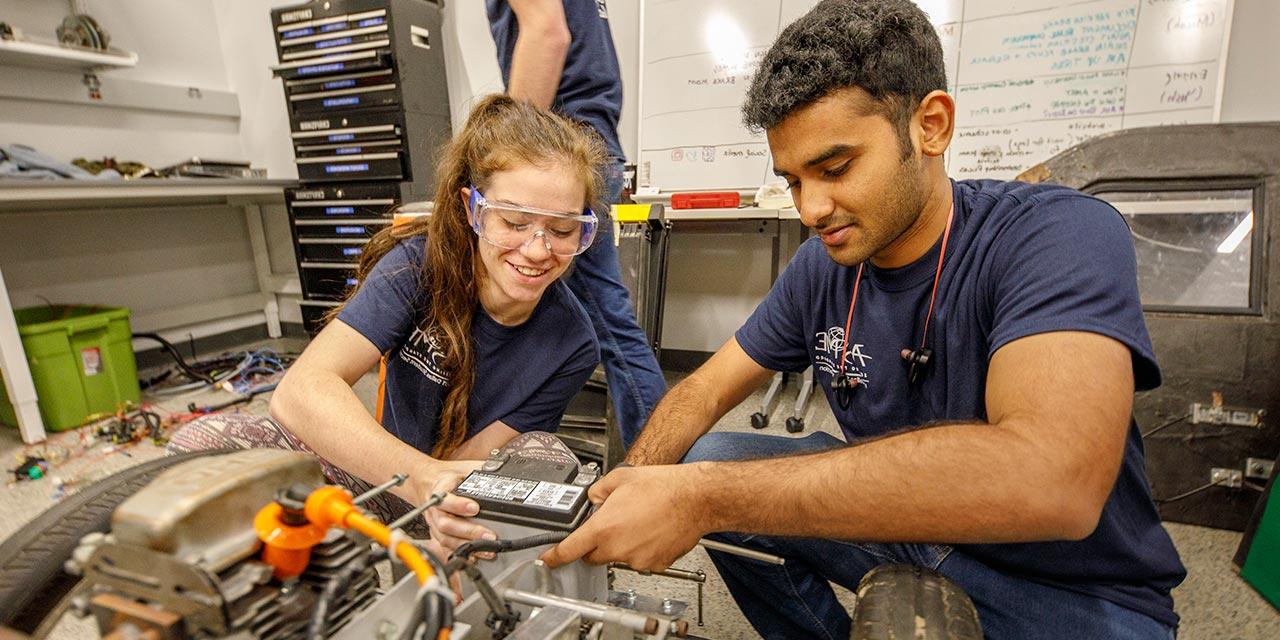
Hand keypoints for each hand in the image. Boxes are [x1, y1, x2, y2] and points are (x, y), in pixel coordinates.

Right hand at [419, 460, 495, 556]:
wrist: (428, 482)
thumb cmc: (449, 477)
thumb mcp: (464, 467)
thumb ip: (480, 470)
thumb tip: (500, 471)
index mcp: (440, 489)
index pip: (445, 499)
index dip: (459, 505)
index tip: (475, 508)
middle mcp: (434, 509)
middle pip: (446, 524)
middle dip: (469, 532)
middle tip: (489, 535)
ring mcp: (434, 523)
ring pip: (446, 539)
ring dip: (467, 546)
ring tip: (487, 550)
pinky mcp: (437, 534)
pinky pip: (446, 547)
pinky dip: (460, 553)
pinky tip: (475, 557)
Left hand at [539, 463, 711, 571]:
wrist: (696, 498)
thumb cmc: (663, 487)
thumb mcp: (620, 478)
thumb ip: (597, 492)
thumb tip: (593, 500)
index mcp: (604, 528)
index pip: (569, 549)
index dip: (555, 556)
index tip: (548, 559)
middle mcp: (618, 548)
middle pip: (593, 556)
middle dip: (596, 544)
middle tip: (612, 524)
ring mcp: (637, 559)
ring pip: (618, 558)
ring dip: (622, 545)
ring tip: (640, 522)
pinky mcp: (655, 565)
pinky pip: (640, 560)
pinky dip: (642, 549)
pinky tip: (652, 531)